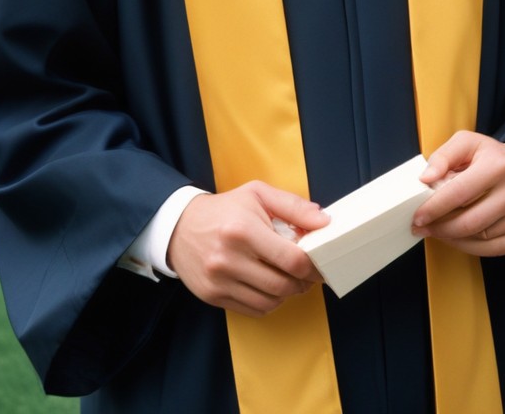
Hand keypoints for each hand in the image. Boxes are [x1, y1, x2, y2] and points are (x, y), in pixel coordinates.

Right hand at [167, 181, 328, 316]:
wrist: (179, 226)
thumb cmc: (225, 209)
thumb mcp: (258, 194)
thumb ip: (293, 206)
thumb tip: (324, 221)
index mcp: (243, 229)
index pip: (291, 259)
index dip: (313, 266)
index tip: (321, 265)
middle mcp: (229, 258)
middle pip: (283, 285)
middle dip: (302, 282)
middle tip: (307, 274)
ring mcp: (219, 280)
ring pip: (270, 302)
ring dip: (286, 294)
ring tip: (288, 279)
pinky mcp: (212, 296)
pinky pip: (253, 310)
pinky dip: (268, 302)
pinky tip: (268, 287)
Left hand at [411, 132, 504, 256]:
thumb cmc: (495, 158)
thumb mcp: (469, 143)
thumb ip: (443, 156)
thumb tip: (425, 178)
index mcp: (499, 165)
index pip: (459, 193)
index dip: (434, 207)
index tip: (417, 216)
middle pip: (469, 222)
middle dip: (440, 228)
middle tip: (422, 227)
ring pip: (479, 239)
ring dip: (452, 238)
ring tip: (438, 230)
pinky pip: (493, 251)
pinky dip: (470, 248)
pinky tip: (457, 238)